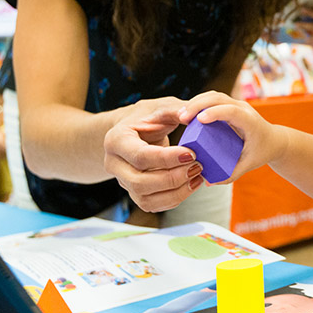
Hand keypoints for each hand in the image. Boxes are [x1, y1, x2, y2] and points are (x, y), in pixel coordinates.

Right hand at [104, 97, 201, 212]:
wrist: (133, 130)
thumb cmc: (147, 117)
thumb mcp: (160, 107)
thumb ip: (176, 109)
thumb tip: (191, 116)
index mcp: (116, 139)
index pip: (140, 156)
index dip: (167, 159)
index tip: (191, 154)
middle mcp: (114, 164)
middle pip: (140, 182)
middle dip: (173, 178)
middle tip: (197, 166)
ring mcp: (123, 181)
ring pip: (146, 199)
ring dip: (176, 192)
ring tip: (197, 176)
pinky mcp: (134, 192)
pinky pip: (152, 205)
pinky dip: (174, 199)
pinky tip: (190, 185)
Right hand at [182, 91, 287, 180]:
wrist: (273, 139)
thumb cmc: (262, 152)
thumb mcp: (249, 165)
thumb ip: (231, 174)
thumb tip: (208, 181)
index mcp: (251, 122)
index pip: (232, 112)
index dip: (216, 113)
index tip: (199, 120)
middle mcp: (243, 108)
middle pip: (219, 98)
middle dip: (199, 105)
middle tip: (182, 118)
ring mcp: (236, 104)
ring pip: (214, 95)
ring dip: (196, 102)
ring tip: (182, 116)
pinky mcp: (229, 104)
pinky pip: (212, 99)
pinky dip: (199, 103)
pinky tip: (188, 113)